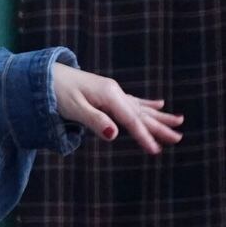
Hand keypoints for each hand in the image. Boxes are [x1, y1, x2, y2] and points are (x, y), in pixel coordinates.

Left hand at [52, 63, 184, 154]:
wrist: (46, 76)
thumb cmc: (57, 93)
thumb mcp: (74, 109)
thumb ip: (95, 121)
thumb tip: (114, 134)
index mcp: (109, 96)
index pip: (130, 120)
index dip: (143, 136)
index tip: (155, 150)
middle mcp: (115, 92)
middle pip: (141, 113)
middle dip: (159, 127)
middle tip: (178, 138)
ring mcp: (113, 92)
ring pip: (140, 108)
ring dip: (159, 116)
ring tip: (179, 121)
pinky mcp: (108, 94)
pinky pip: (132, 102)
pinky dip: (146, 105)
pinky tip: (160, 104)